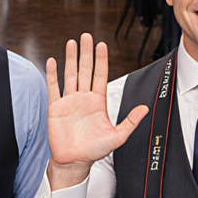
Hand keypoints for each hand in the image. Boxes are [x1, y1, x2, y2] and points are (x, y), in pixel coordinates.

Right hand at [45, 34, 147, 189]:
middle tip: (86, 36)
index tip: (101, 45)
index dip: (101, 60)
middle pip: (84, 70)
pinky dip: (52, 74)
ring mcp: (69, 101)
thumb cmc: (95, 150)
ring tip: (71, 43)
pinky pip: (53, 87)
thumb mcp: (118, 136)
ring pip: (69, 74)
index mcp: (98, 102)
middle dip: (85, 53)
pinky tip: (52, 62)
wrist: (74, 161)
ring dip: (70, 58)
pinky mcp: (55, 107)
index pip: (100, 75)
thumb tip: (144, 109)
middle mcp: (83, 98)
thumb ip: (130, 121)